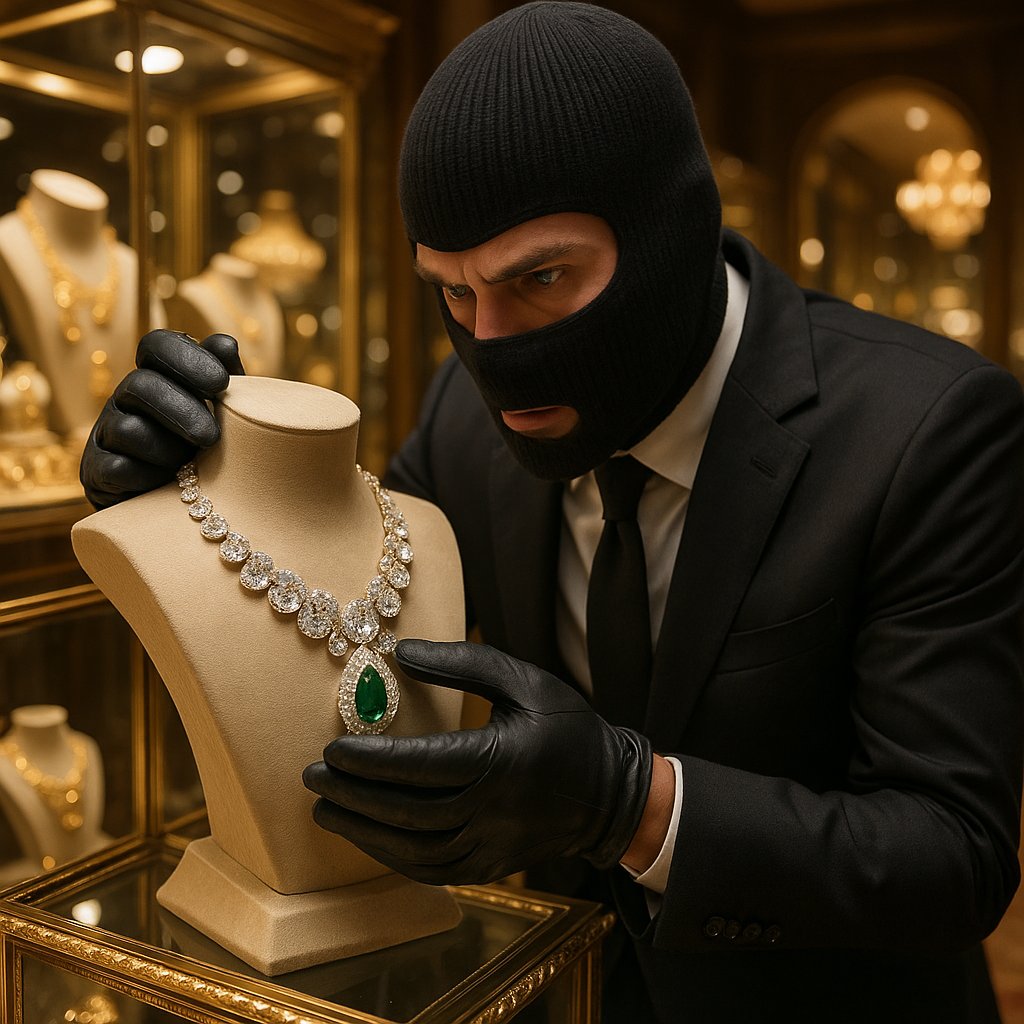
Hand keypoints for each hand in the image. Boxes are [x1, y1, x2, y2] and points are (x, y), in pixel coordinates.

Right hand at [80, 330, 244, 508]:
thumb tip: (224, 343)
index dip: (186, 358)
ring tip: (191, 467)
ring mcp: (106, 433)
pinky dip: (149, 477)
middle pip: (140, 385)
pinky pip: (117, 468)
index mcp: (158, 377)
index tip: (222, 382)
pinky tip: (171, 486)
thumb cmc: (210, 450)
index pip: (157, 345)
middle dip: (181, 410)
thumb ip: (225, 378)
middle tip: (212, 437)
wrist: (186, 507)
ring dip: (168, 451)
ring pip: (128, 430)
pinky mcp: (97, 471)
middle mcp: (126, 399)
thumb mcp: (225, 413)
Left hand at [302, 639, 653, 884]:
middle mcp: (494, 810)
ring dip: (364, 833)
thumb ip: (463, 664)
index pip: (422, 766)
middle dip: (353, 797)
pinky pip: (433, 871)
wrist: (612, 793)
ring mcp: (493, 846)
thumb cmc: (567, 726)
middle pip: (409, 813)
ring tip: (325, 812)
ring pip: (415, 850)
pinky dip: (393, 858)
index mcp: (502, 761)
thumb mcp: (524, 680)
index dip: (372, 761)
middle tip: (311, 780)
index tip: (331, 750)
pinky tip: (368, 838)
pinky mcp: (492, 866)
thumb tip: (401, 654)